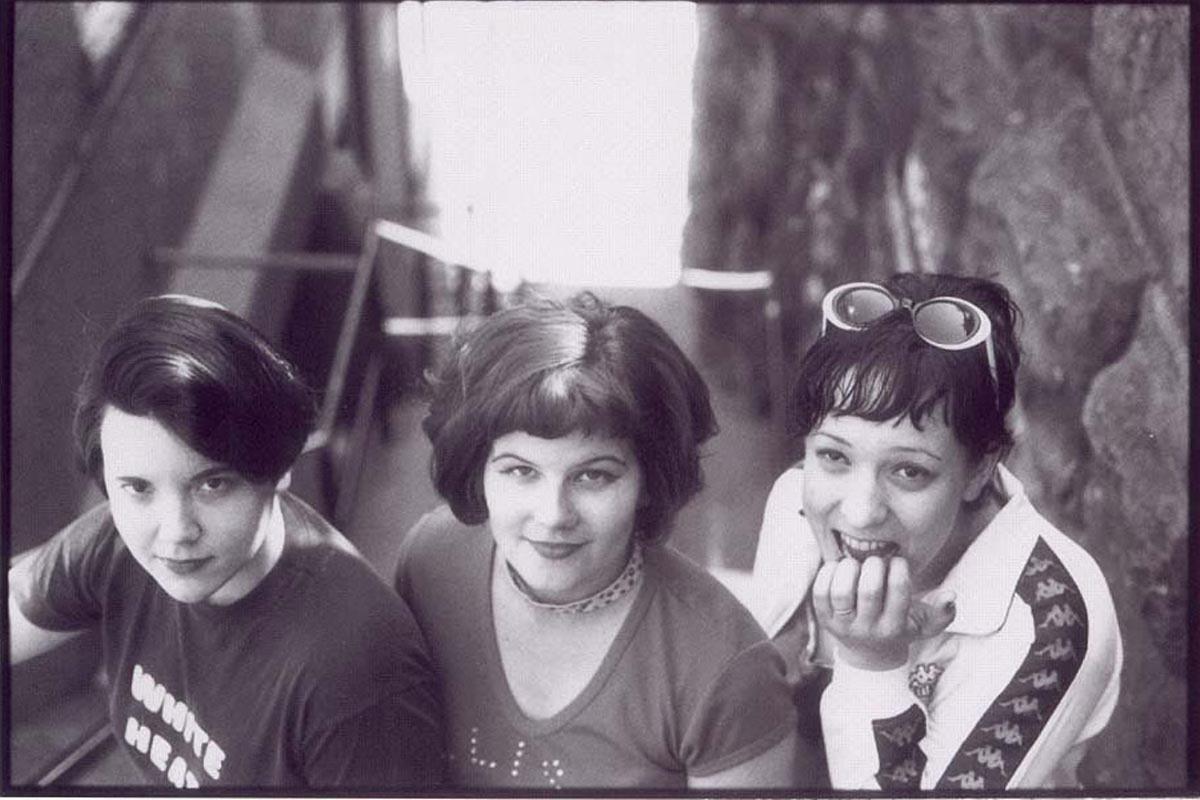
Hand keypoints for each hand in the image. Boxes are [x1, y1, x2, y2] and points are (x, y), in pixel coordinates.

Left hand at [811, 555, 955, 670]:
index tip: (898, 561)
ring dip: (849, 569)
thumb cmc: (900, 628)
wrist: (868, 653)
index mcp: (894, 627)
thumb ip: (942, 612)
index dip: (899, 570)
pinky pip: (820, 593)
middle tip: (876, 561)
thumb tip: (951, 596)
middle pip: (869, 591)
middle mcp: (868, 628)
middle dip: (874, 567)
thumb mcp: (924, 624)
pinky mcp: (824, 619)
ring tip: (856, 564)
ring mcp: (843, 625)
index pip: (899, 594)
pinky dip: (828, 573)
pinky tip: (839, 567)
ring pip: (842, 592)